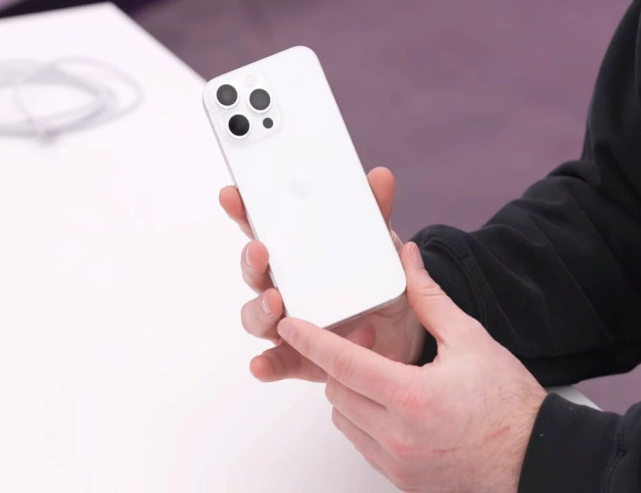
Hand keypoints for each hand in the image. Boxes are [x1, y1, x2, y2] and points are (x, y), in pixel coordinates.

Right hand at [219, 167, 424, 381]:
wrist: (406, 333)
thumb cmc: (380, 284)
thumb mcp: (380, 247)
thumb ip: (374, 215)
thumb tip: (380, 177)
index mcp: (298, 254)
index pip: (263, 228)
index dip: (244, 211)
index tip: (234, 195)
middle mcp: (286, 286)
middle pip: (254, 271)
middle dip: (251, 259)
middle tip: (261, 250)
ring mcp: (291, 322)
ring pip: (258, 316)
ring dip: (259, 309)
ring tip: (275, 302)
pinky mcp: (302, 356)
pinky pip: (279, 361)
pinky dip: (267, 364)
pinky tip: (262, 364)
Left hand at [276, 242, 546, 492]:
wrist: (535, 458)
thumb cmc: (509, 403)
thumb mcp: (470, 340)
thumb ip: (429, 298)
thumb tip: (409, 261)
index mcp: (412, 397)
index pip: (343, 363)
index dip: (310, 340)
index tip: (289, 326)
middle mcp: (398, 436)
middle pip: (336, 390)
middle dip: (341, 363)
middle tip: (369, 343)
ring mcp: (397, 463)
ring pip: (343, 419)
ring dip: (350, 393)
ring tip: (385, 377)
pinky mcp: (400, 479)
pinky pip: (360, 443)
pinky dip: (364, 420)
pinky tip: (392, 405)